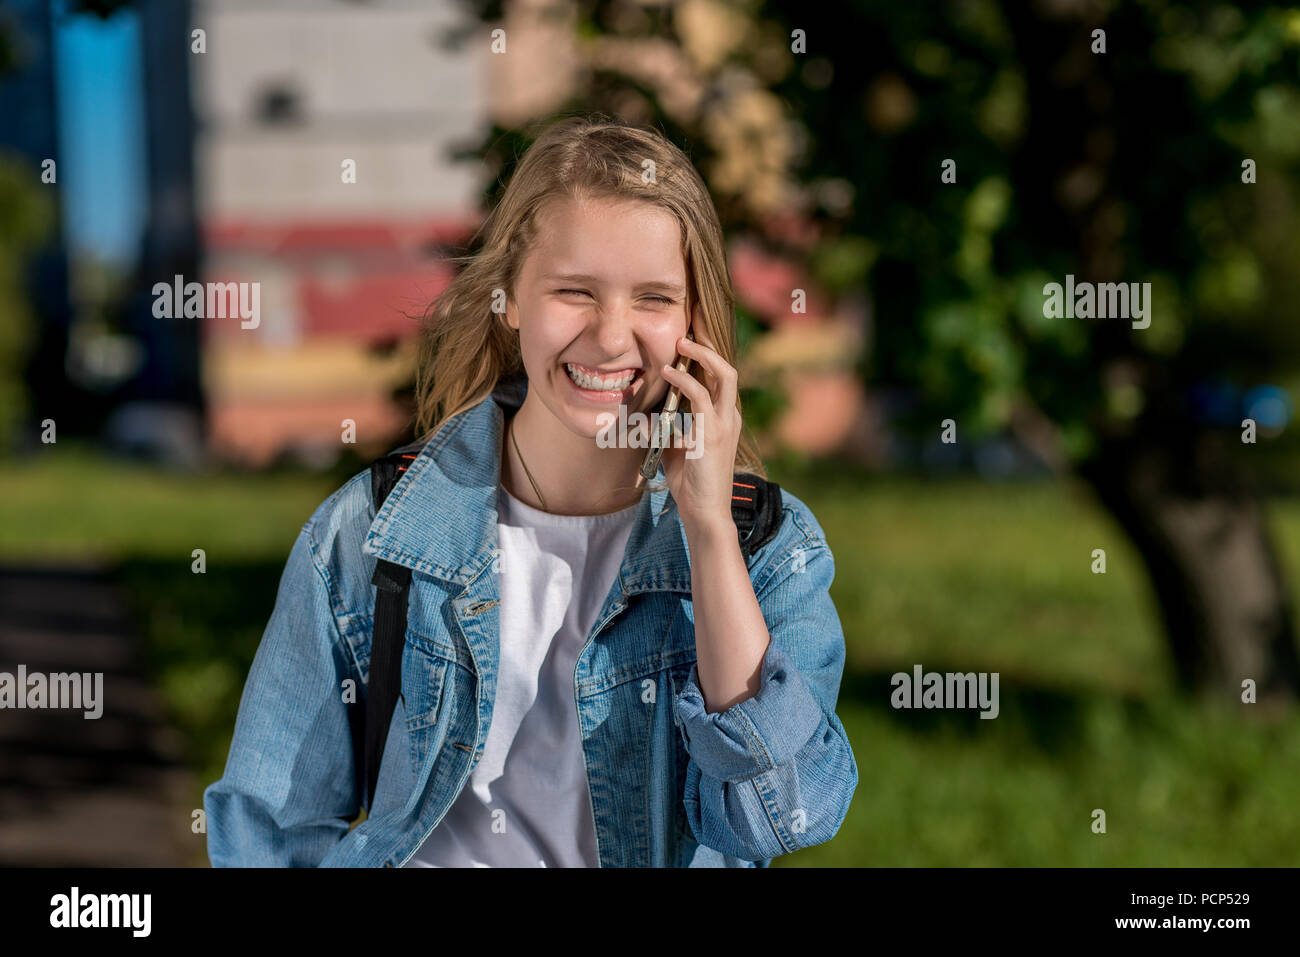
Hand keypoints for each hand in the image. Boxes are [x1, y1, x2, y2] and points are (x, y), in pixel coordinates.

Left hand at [658, 322, 741, 536]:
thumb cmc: (691, 483)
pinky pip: (699, 395)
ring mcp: (724, 423)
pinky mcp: (713, 433)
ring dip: (701, 354)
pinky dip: (683, 379)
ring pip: (723, 374)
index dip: (708, 354)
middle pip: (727, 367)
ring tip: (680, 342)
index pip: (721, 377)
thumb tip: (644, 413)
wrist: (705, 511)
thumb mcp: (675, 448)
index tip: (691, 334)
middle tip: (689, 326)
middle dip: (710, 344)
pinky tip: (667, 372)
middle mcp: (729, 415)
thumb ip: (665, 428)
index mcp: (724, 417)